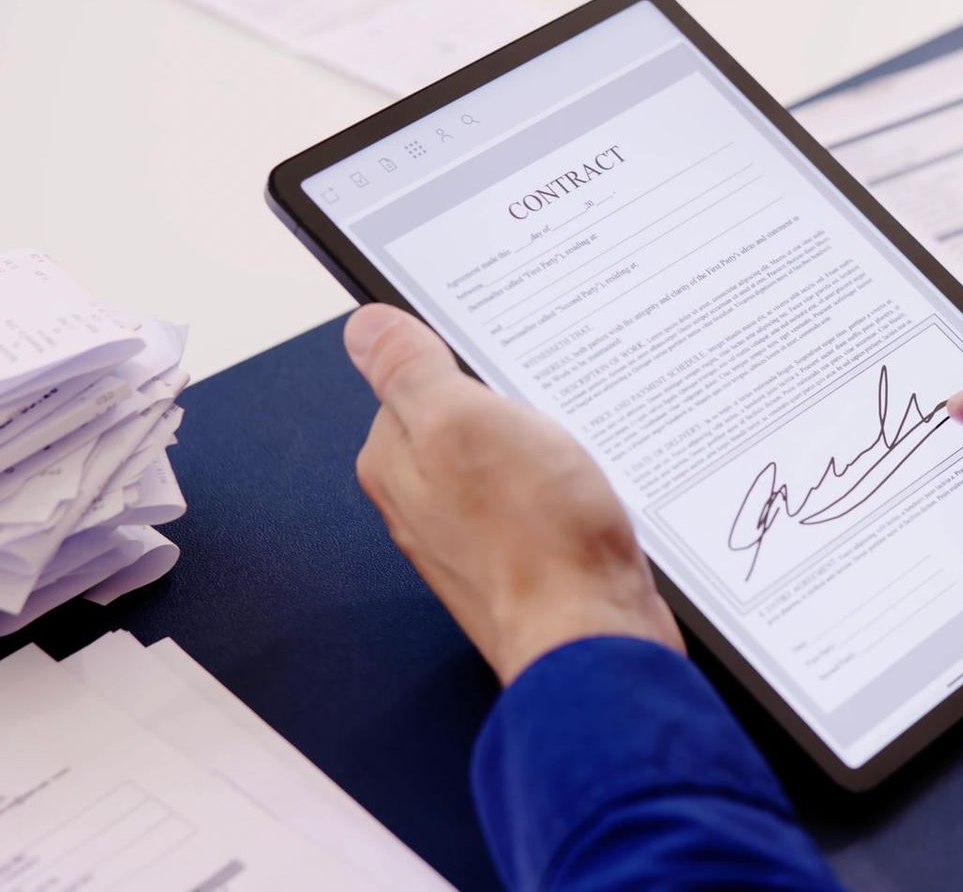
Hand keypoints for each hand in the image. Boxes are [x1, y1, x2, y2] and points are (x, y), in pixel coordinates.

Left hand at [344, 304, 681, 683]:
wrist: (593, 636)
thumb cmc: (535, 542)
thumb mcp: (466, 424)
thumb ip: (412, 370)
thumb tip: (369, 326)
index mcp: (395, 463)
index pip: (413, 378)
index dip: (463, 357)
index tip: (503, 355)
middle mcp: (424, 503)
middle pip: (464, 418)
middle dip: (509, 402)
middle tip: (550, 400)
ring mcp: (474, 535)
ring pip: (508, 458)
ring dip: (546, 444)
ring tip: (576, 446)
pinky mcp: (524, 557)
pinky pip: (540, 498)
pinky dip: (566, 484)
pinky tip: (591, 488)